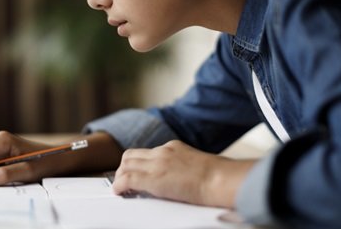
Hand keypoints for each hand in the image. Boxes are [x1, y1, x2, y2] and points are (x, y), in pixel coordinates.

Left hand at [112, 140, 254, 207]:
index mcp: (173, 147)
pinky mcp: (153, 178)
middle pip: (131, 155)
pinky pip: (127, 179)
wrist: (221, 179)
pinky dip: (119, 186)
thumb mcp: (197, 165)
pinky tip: (119, 193)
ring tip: (121, 189)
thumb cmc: (218, 177)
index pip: (147, 152)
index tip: (135, 173)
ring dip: (119, 176)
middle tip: (122, 181)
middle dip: (123, 168)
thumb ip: (184, 168)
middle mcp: (162, 152)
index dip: (137, 163)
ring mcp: (156, 163)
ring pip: (126, 164)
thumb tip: (182, 179)